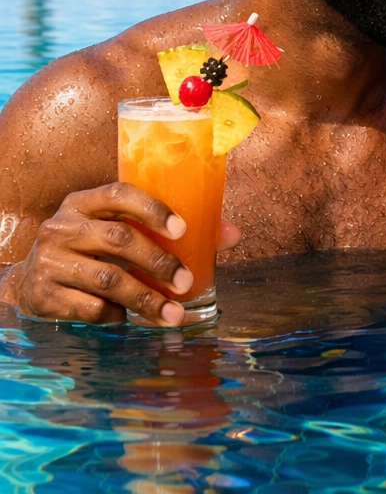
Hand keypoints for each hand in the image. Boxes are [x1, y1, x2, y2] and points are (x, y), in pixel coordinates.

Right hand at [2, 183, 239, 326]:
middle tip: (186, 282)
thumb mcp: (118, 229)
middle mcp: (63, 226)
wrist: (28, 282)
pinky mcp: (43, 295)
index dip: (152, 208)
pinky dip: (115, 314)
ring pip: (108, 279)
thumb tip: (233, 234)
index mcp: (84, 202)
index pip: (119, 194)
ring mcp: (50, 261)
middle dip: (159, 262)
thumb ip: (171, 230)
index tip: (183, 228)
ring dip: (146, 299)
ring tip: (173, 314)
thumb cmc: (92, 248)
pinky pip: (89, 307)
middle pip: (119, 240)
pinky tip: (128, 317)